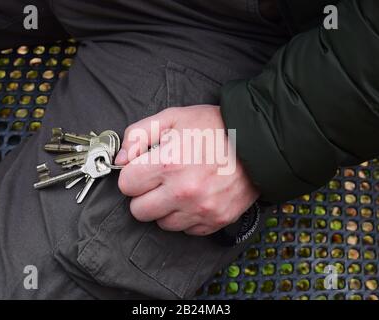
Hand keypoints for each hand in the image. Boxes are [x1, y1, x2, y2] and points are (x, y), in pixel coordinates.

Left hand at [115, 105, 259, 235]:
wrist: (257, 142)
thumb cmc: (214, 127)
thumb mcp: (173, 117)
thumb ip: (139, 135)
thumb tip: (120, 159)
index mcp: (168, 164)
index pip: (126, 185)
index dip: (132, 175)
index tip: (144, 169)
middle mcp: (183, 192)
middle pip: (139, 211)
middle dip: (144, 195)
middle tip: (160, 180)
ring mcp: (201, 210)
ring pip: (162, 223)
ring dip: (166, 208)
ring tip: (181, 187)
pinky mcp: (216, 221)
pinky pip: (187, 230)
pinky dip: (187, 216)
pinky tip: (196, 197)